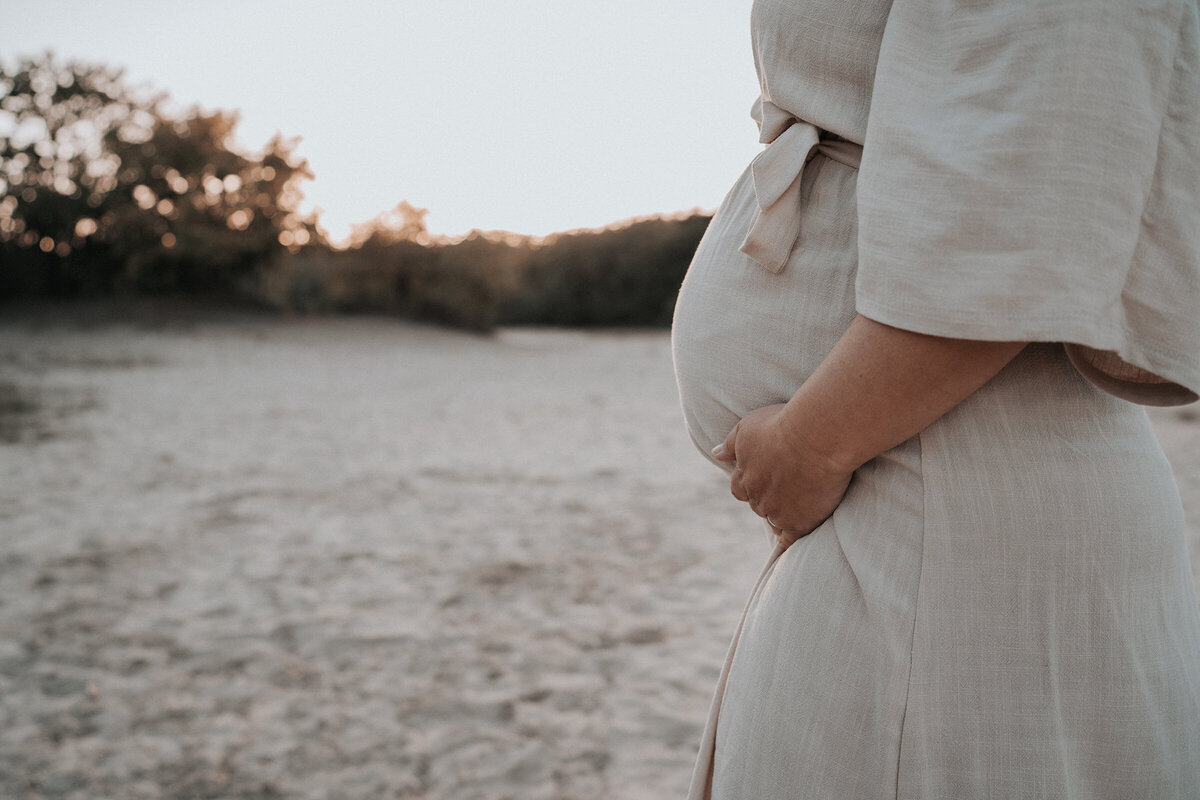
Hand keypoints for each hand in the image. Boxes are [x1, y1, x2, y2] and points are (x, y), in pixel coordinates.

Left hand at [712, 404, 852, 547]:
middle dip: (769, 497)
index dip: (751, 484)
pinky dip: (787, 544)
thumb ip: (730, 443)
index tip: (764, 478)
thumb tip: (715, 454)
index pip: (740, 488)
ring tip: (798, 506)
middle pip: (758, 504)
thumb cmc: (781, 426)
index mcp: (744, 476)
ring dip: (782, 514)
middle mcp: (757, 497)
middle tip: (788, 486)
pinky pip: (790, 539)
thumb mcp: (747, 427)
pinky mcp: (799, 522)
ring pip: (775, 519)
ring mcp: (777, 512)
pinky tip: (787, 547)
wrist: (815, 437)